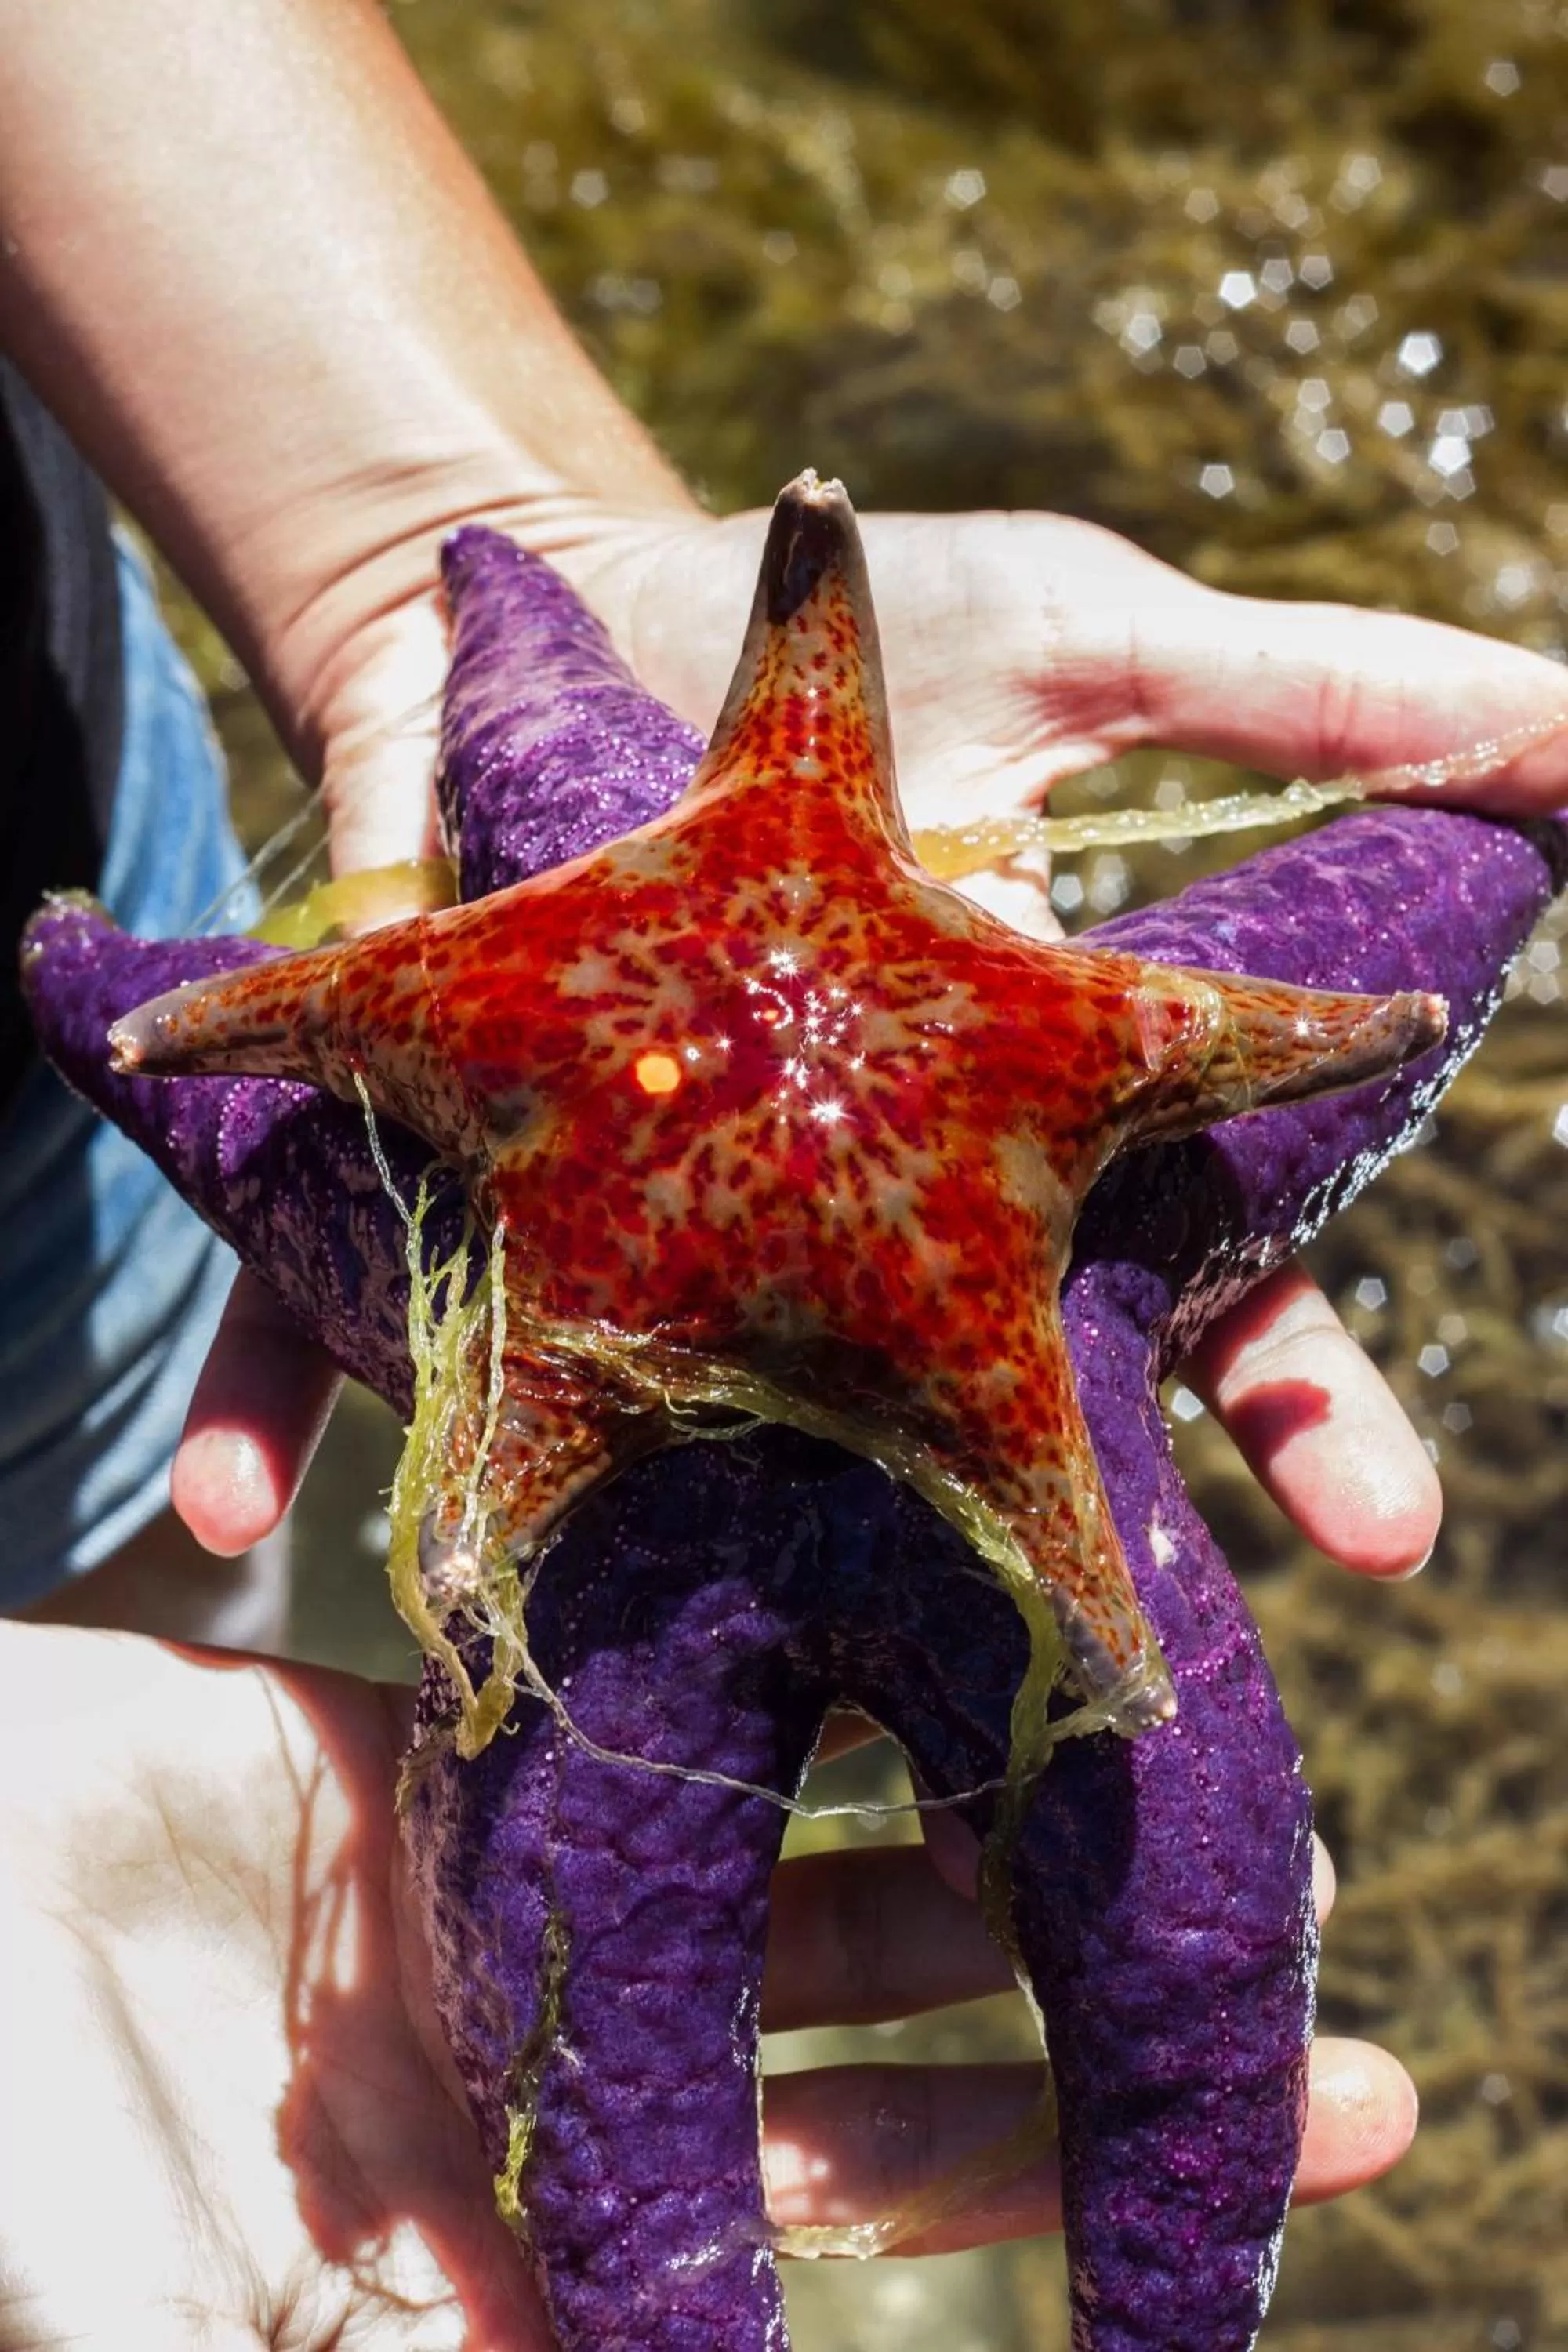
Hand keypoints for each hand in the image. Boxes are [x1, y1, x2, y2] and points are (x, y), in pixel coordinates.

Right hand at [0, 1627, 1411, 2351]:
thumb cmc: (14, 2149)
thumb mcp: (179, 2329)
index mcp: (508, 2242)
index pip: (809, 2260)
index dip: (1009, 2235)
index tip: (1225, 2247)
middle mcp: (545, 2085)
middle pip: (862, 2092)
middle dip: (1080, 2077)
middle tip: (1347, 2056)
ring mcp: (507, 1912)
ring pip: (803, 1894)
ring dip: (988, 1880)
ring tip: (1197, 1840)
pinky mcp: (440, 1756)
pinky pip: (658, 1725)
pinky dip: (794, 1698)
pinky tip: (951, 1645)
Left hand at [173, 492, 1567, 1576]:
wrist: (571, 599)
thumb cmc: (874, 646)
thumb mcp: (1097, 643)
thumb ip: (1322, 700)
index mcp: (1011, 1124)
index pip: (1194, 1301)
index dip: (1300, 1413)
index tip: (1379, 1534)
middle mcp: (849, 1214)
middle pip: (974, 1417)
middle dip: (1068, 1547)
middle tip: (1148, 1686)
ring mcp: (663, 1219)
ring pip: (666, 1434)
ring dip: (643, 1566)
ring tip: (638, 1684)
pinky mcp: (468, 1174)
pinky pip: (357, 1316)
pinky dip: (289, 1403)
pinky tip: (244, 1508)